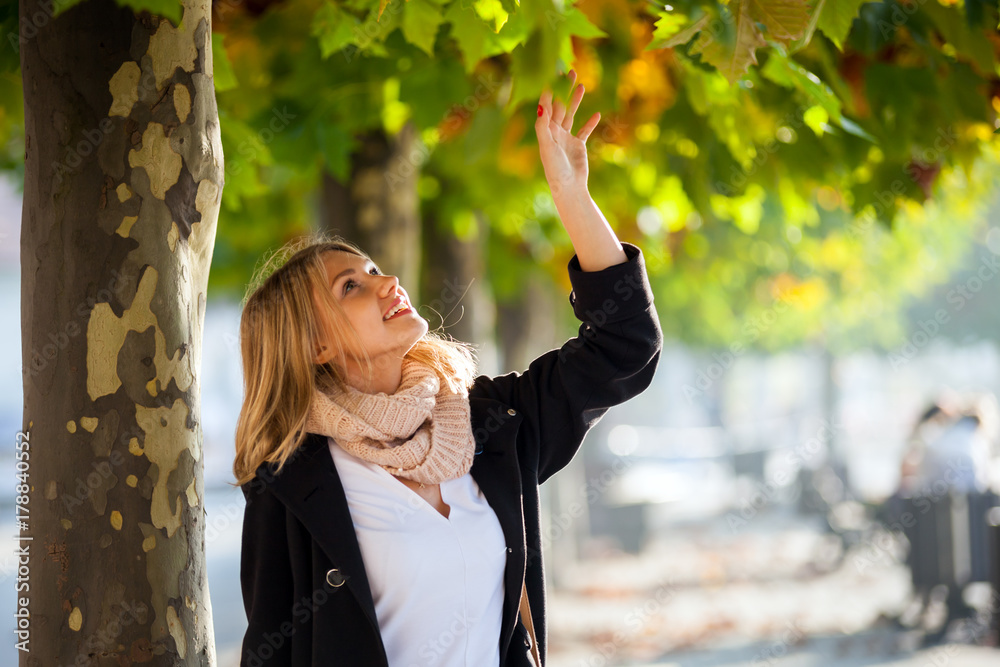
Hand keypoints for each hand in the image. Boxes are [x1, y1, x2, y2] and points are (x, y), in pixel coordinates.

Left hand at [535, 69, 600, 200]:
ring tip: (581, 86)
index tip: (553, 74)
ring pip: (571, 114)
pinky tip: (597, 114)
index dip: (550, 90)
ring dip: (575, 100)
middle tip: (569, 72)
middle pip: (559, 106)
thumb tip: (542, 106)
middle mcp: (554, 132)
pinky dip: (590, 123)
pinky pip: (584, 131)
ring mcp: (566, 138)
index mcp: (545, 131)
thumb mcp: (547, 145)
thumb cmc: (555, 168)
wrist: (568, 187)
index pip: (547, 106)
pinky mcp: (578, 146)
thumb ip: (543, 126)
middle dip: (564, 89)